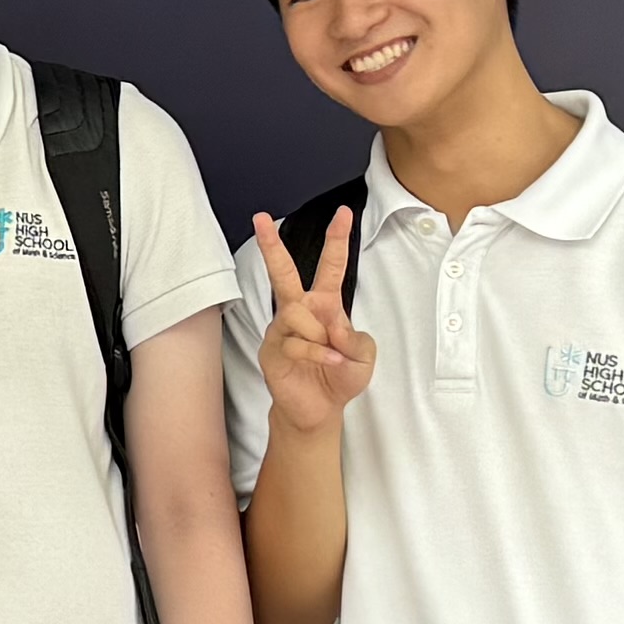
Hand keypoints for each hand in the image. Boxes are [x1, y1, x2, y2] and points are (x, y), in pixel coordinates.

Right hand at [252, 206, 376, 439]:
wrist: (319, 410)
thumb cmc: (340, 377)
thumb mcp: (364, 356)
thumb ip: (355, 336)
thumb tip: (333, 324)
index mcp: (325, 305)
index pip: (331, 267)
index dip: (337, 240)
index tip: (342, 213)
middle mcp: (299, 311)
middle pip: (283, 272)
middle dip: (272, 244)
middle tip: (260, 217)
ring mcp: (282, 328)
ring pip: (297, 313)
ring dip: (321, 335)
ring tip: (333, 354)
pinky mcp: (271, 349)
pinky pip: (295, 341)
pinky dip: (318, 353)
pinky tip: (329, 362)